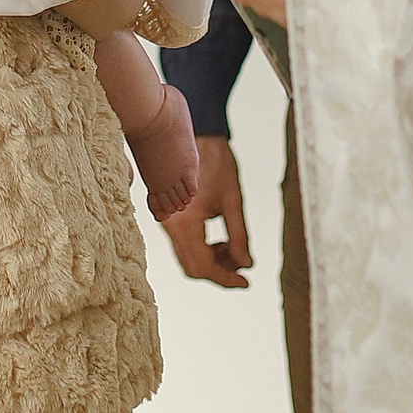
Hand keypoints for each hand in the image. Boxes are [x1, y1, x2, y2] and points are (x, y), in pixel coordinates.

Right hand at [161, 136, 250, 286]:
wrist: (195, 130)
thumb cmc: (216, 160)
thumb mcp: (234, 200)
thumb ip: (240, 236)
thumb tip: (246, 265)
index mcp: (185, 223)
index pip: (204, 267)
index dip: (227, 279)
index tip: (247, 282)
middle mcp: (170, 225)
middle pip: (192, 268)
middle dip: (219, 272)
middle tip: (242, 266)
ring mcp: (166, 220)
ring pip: (187, 257)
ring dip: (211, 261)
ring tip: (233, 248)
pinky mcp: (167, 214)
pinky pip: (183, 244)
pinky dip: (202, 248)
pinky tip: (218, 239)